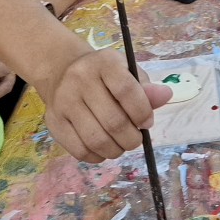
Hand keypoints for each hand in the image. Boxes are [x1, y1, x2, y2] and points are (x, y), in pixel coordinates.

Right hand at [36, 49, 174, 162]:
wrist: (63, 71)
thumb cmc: (104, 75)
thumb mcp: (127, 72)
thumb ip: (146, 88)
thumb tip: (165, 96)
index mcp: (104, 62)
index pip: (126, 90)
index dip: (142, 112)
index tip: (147, 123)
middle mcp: (80, 79)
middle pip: (113, 121)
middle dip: (132, 138)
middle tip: (135, 139)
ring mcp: (64, 101)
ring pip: (96, 140)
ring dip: (116, 150)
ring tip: (121, 145)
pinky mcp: (53, 121)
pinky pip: (79, 150)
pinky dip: (98, 156)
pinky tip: (104, 149)